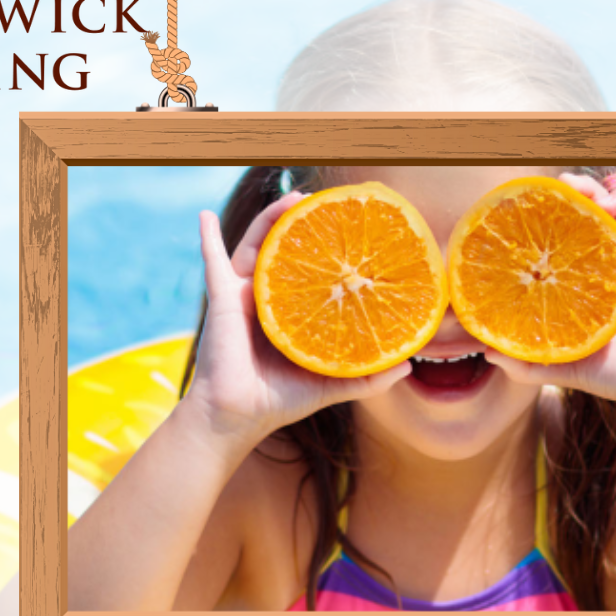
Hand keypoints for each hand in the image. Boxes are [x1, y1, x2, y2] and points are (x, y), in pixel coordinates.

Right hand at [184, 194, 410, 448]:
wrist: (237, 417)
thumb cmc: (279, 401)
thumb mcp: (332, 384)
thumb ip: (369, 377)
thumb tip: (409, 367)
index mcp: (289, 313)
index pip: (309, 272)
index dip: (326, 249)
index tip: (347, 227)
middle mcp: (265, 299)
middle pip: (285, 250)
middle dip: (302, 222)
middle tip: (324, 202)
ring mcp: (241, 295)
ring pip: (256, 245)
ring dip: (271, 218)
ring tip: (293, 198)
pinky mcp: (222, 299)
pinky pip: (212, 261)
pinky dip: (208, 238)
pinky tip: (205, 215)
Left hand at [486, 173, 615, 419]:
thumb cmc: (615, 375)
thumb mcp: (563, 364)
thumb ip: (525, 361)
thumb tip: (485, 351)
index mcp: (598, 278)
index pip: (581, 231)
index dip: (567, 211)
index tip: (549, 198)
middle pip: (611, 212)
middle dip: (591, 192)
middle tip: (573, 189)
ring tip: (606, 200)